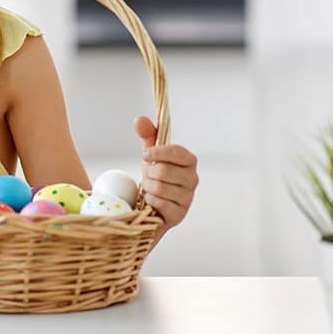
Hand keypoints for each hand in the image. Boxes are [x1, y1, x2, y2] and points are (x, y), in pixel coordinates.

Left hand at [134, 115, 197, 229]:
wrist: (151, 203)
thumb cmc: (155, 175)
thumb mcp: (151, 154)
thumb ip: (148, 135)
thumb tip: (139, 119)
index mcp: (189, 160)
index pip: (177, 152)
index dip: (158, 152)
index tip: (146, 154)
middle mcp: (193, 178)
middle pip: (164, 171)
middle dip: (149, 173)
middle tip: (148, 176)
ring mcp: (189, 197)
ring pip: (160, 188)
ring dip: (148, 188)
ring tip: (149, 188)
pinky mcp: (180, 214)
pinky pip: (160, 204)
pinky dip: (150, 202)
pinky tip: (152, 201)